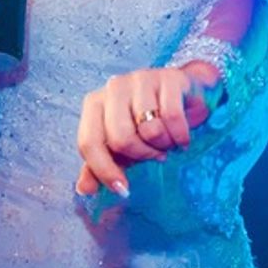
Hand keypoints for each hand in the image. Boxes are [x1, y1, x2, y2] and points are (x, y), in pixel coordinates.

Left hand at [75, 67, 208, 197]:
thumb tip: (84, 189)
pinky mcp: (169, 77)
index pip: (90, 142)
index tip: (123, 189)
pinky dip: (180, 135)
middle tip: (156, 156)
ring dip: (164, 144)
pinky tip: (182, 138)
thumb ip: (100, 165)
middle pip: (121, 139)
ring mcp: (141, 79)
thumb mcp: (121, 145)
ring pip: (150, 130)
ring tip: (168, 142)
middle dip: (143, 155)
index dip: (104, 170)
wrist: (183, 92)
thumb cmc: (146, 121)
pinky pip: (173, 118)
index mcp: (95, 104)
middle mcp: (114, 88)